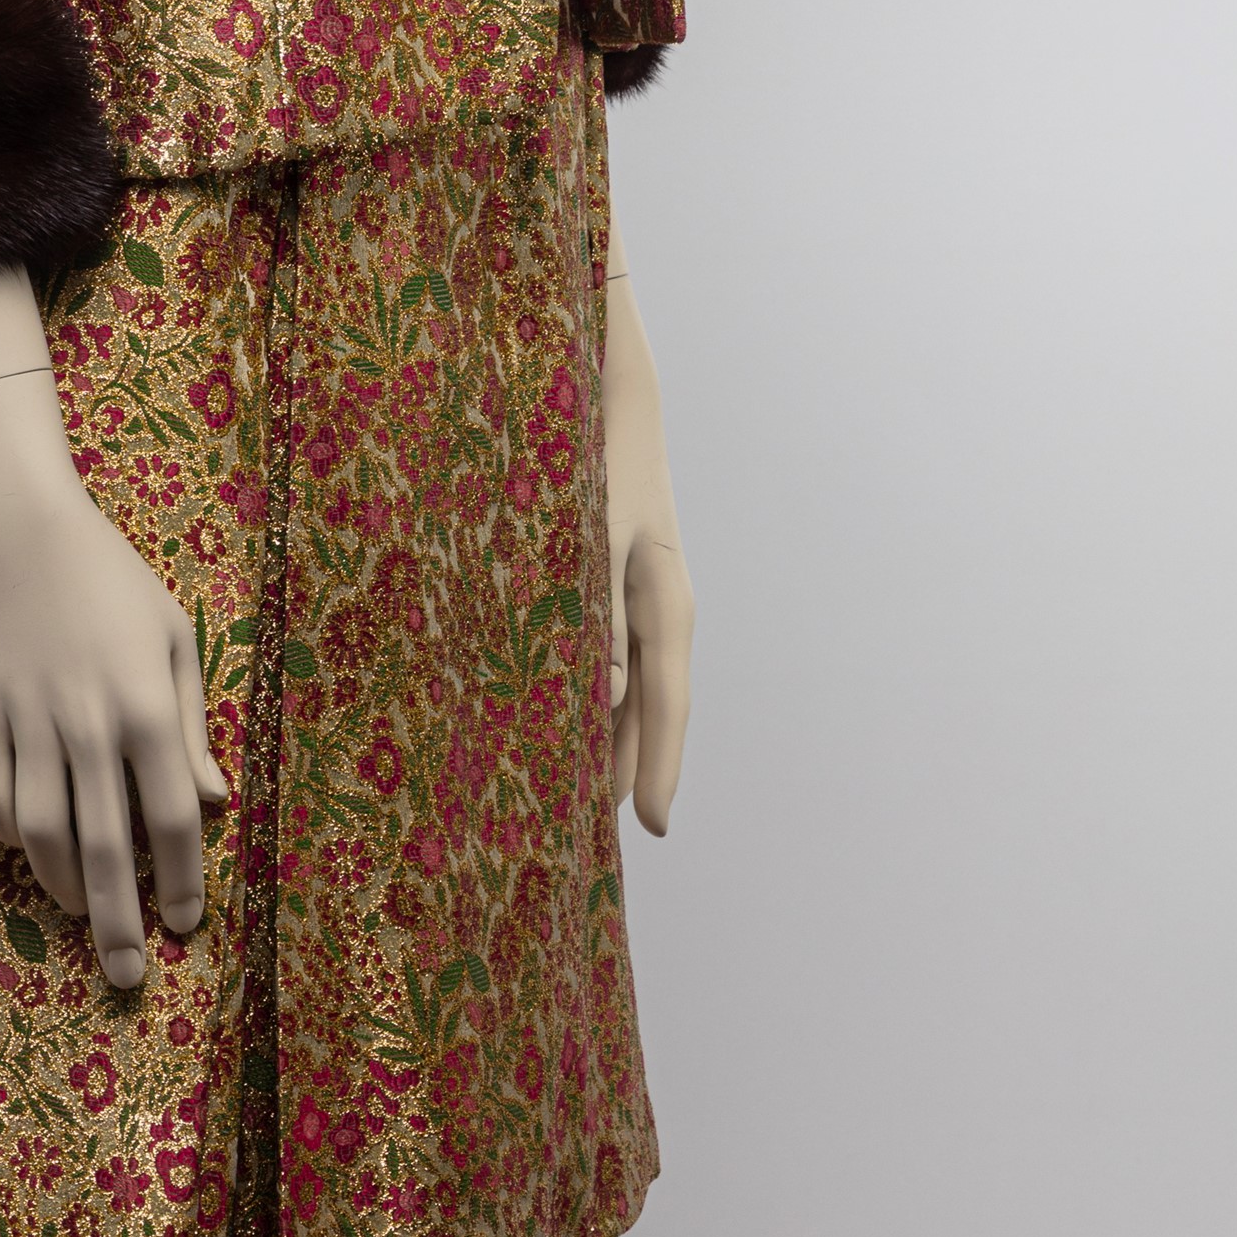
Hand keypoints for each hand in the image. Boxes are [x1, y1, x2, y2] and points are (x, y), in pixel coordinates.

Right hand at [0, 393, 227, 987]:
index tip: (185, 926)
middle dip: (119, 924)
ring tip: (83, 916)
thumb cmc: (111, 580)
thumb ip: (192, 727)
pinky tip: (32, 849)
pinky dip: (10, 835)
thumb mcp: (173, 638)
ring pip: (41, 836)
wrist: (18, 526)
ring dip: (63, 888)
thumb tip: (214, 803)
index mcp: (146, 704)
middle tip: (126, 977)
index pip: (171, 819)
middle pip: (106, 848)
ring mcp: (26, 721)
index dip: (181, 882)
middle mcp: (87, 722)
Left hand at [602, 255, 692, 837]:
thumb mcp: (597, 531)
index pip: (667, 704)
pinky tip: (568, 721)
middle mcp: (661, 610)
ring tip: (577, 801)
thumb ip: (599, 611)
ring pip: (631, 690)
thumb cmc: (600, 459)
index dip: (661, 769)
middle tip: (599, 841)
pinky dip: (595, 697)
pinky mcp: (616, 586)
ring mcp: (641, 600)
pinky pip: (611, 658)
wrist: (613, 395)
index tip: (654, 828)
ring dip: (609, 740)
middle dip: (630, 771)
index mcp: (668, 602)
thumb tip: (606, 694)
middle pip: (652, 710)